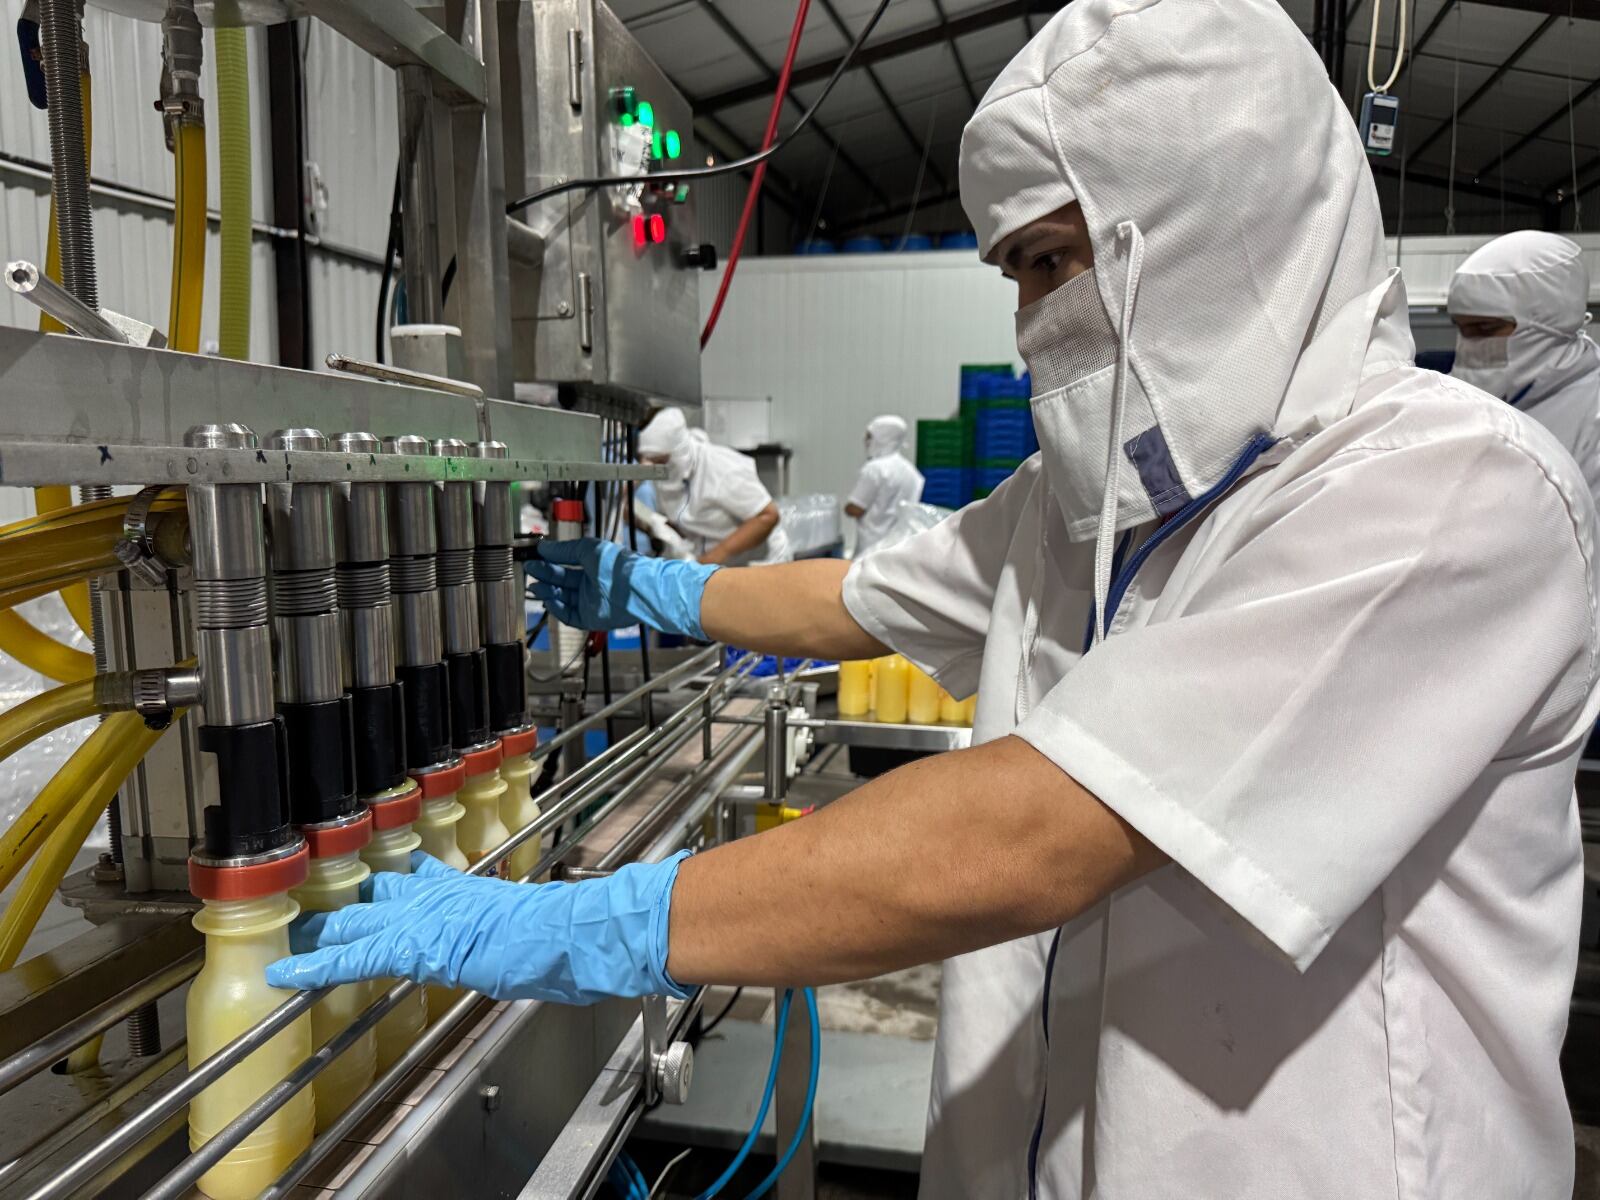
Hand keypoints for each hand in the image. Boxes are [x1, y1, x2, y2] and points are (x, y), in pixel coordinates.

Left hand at [265, 851, 692, 1004]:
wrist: (559, 933)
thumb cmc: (558, 933)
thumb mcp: (529, 921)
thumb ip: (510, 922)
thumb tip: (521, 934)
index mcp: (465, 892)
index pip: (419, 878)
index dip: (394, 883)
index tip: (378, 881)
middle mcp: (436, 896)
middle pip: (376, 894)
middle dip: (341, 904)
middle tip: (307, 909)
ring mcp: (419, 916)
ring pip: (355, 920)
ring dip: (319, 931)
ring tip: (285, 937)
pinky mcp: (408, 944)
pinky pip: (353, 956)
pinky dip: (318, 966)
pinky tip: (287, 974)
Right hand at [529, 537, 718, 638]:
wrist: (633, 586)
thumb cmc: (617, 564)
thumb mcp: (587, 549)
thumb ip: (563, 550)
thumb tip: (543, 547)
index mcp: (592, 566)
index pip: (565, 564)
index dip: (549, 561)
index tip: (534, 557)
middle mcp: (591, 584)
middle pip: (562, 581)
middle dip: (545, 575)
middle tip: (529, 569)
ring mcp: (591, 602)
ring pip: (563, 599)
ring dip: (547, 592)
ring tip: (534, 585)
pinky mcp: (591, 618)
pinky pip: (569, 616)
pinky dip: (557, 609)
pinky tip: (548, 600)